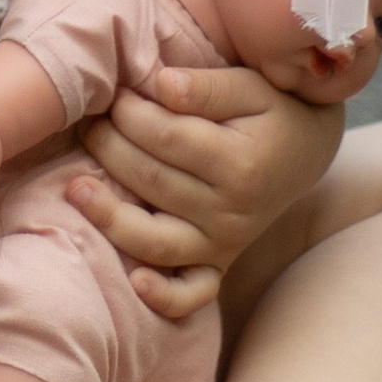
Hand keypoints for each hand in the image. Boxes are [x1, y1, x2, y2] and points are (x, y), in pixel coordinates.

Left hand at [67, 64, 341, 320]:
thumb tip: (160, 84)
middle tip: (89, 124)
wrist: (306, 152)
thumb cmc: (270, 110)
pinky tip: (134, 283)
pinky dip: (164, 297)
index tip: (115, 93)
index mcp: (240, 163)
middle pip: (153, 183)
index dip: (131, 114)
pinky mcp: (218, 264)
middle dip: (110, 148)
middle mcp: (232, 211)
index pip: (166, 138)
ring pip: (156, 240)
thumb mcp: (249, 86)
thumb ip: (205, 86)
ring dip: (110, 217)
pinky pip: (191, 292)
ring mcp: (224, 244)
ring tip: (75, 189)